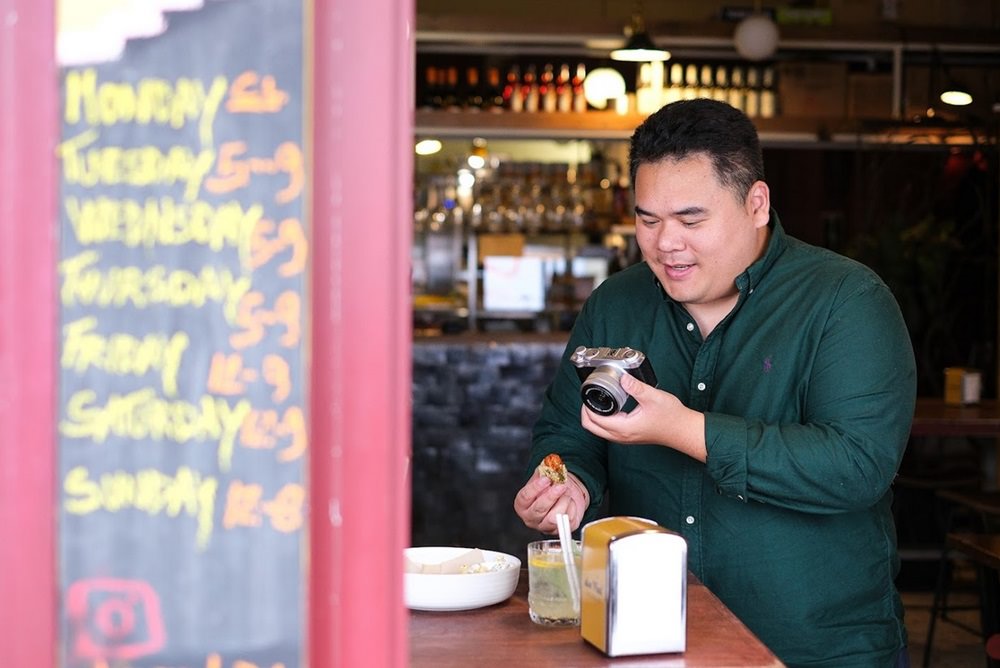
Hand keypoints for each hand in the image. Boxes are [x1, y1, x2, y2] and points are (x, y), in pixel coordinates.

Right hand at [513, 469, 587, 533]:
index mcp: (522, 504)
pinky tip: (570, 501)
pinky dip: (572, 508)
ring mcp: (545, 526)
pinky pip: (568, 520)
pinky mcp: (560, 530)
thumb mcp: (543, 476)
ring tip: (566, 492)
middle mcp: (531, 518)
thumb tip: (549, 464)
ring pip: (554, 518)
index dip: (536, 488)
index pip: (525, 497)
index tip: (546, 479)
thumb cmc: (548, 487)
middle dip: (552, 496)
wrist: (562, 495)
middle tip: (561, 485)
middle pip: (539, 509)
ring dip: (563, 501)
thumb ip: (544, 470)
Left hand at [581, 373, 706, 461]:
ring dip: (594, 417)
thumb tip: (621, 378)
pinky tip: (611, 407)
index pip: (594, 420)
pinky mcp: (629, 436)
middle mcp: (621, 437)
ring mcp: (625, 438)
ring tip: (599, 400)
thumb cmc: (671, 417)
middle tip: (589, 397)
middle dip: (586, 412)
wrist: (683, 430)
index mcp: (623, 428)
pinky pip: (608, 431)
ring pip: (599, 431)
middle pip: (591, 428)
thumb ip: (635, 387)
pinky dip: (603, 420)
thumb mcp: (653, 397)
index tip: (588, 393)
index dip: (586, 406)